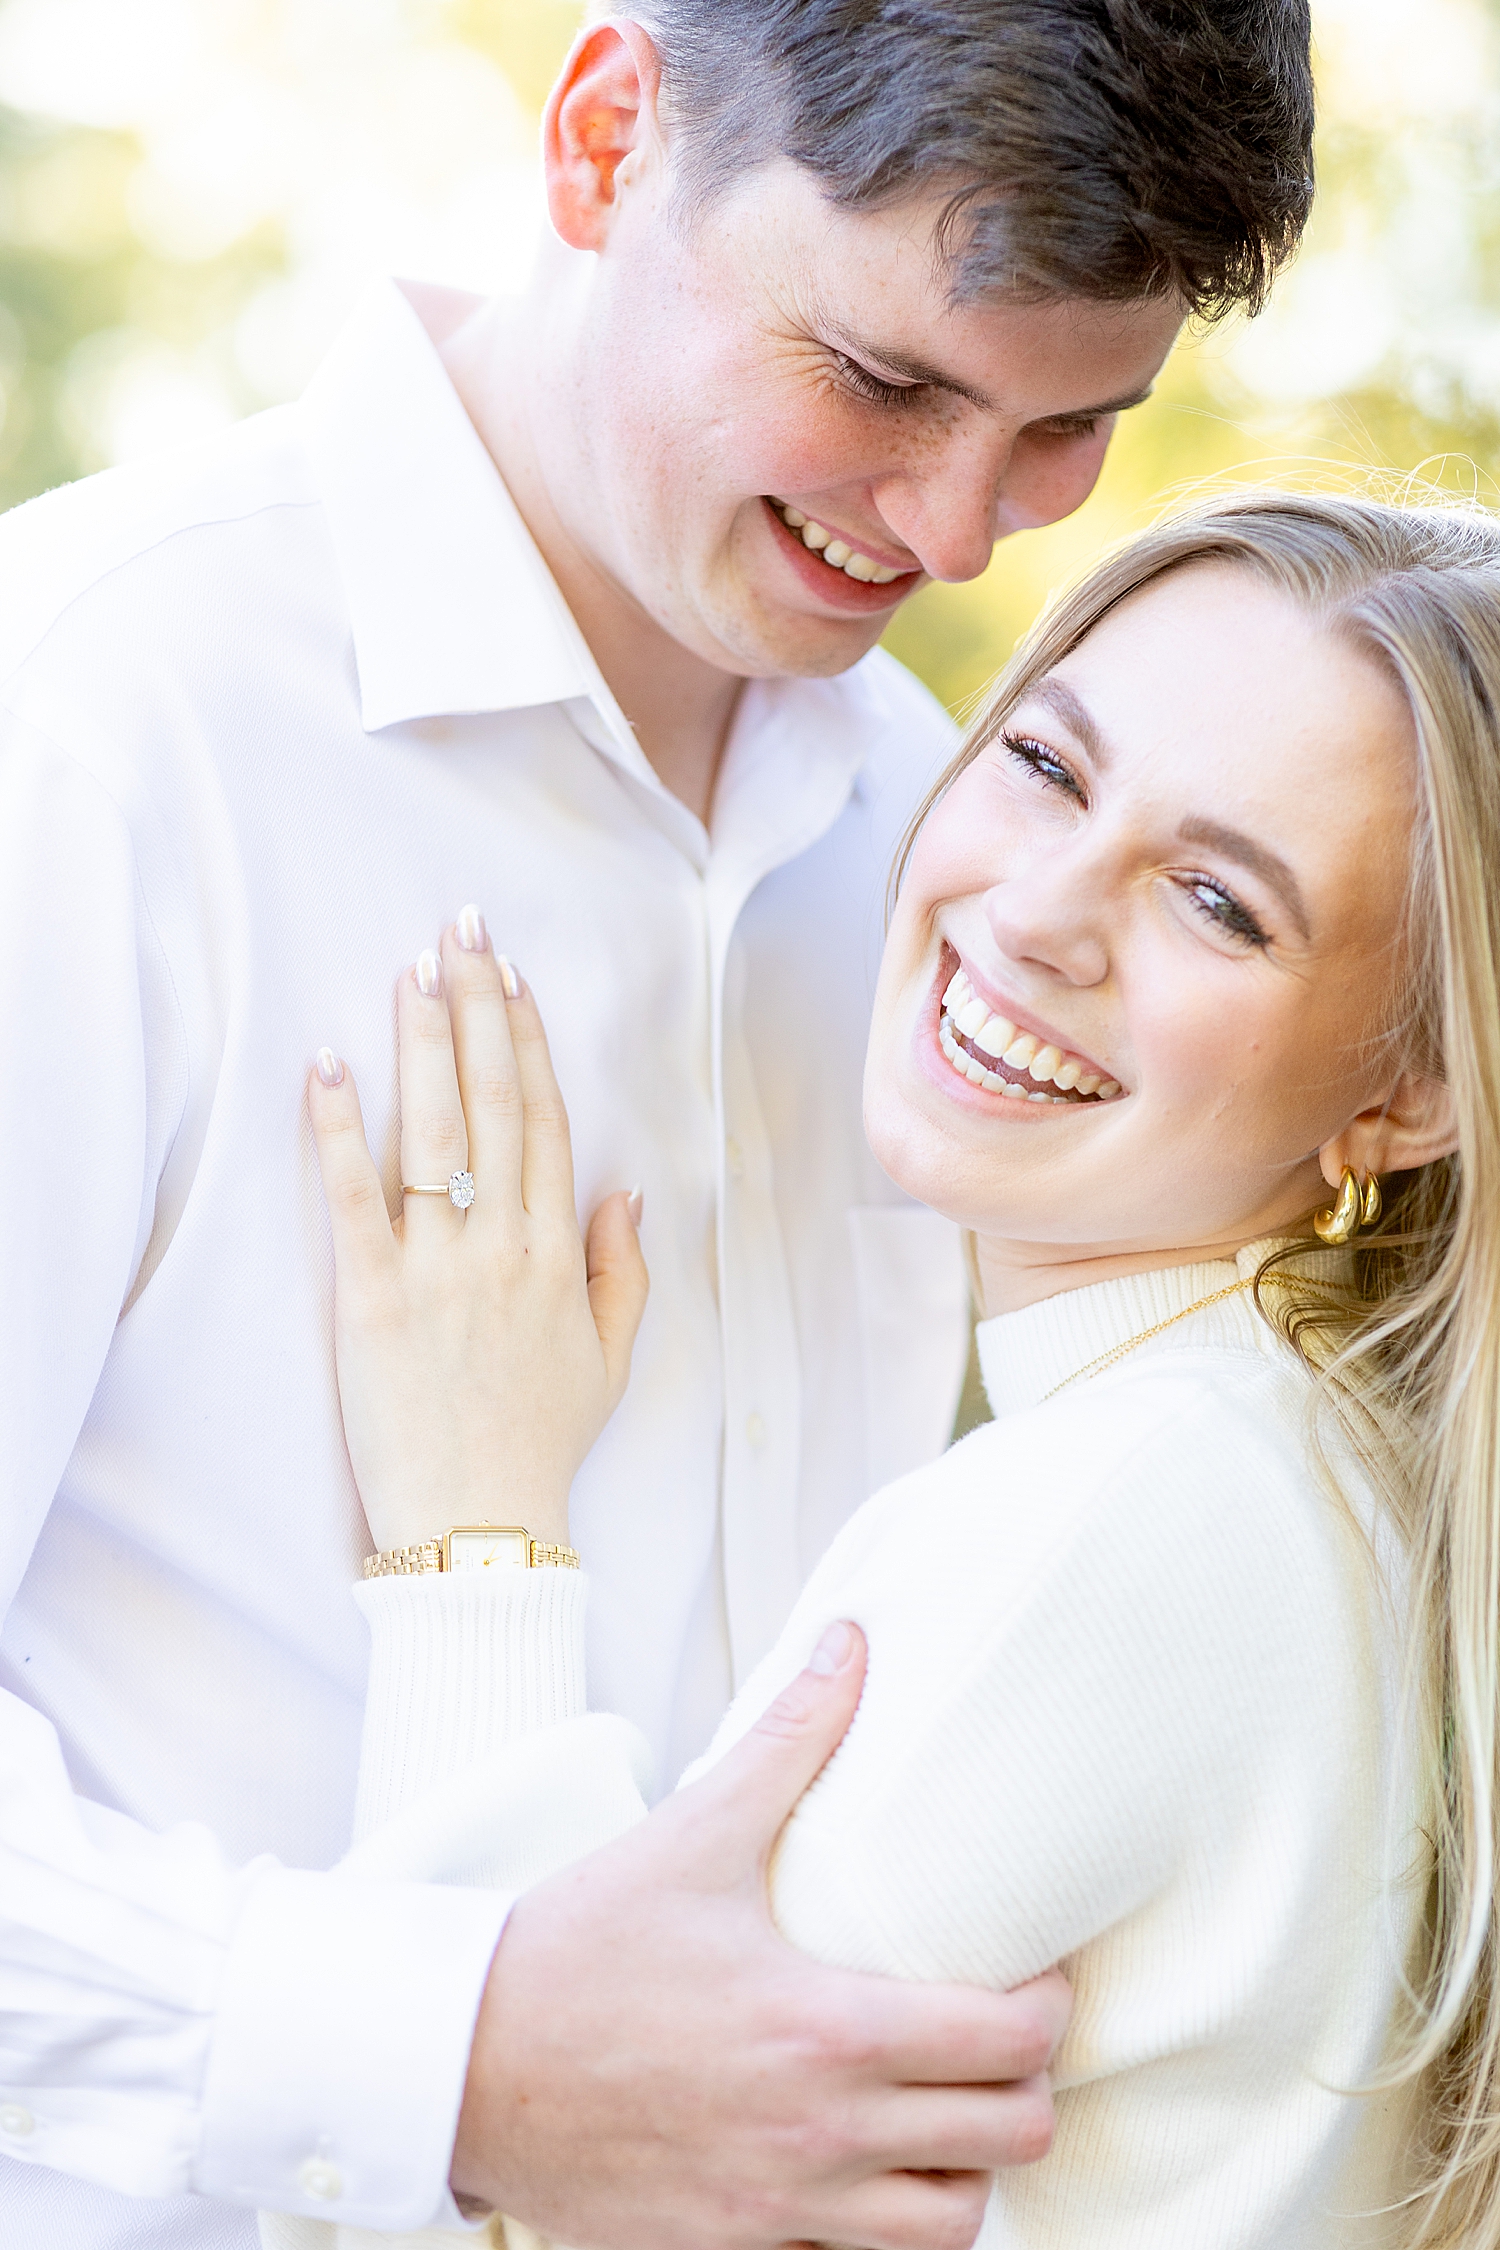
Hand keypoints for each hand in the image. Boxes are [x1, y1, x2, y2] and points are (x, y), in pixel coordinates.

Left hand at [308, 912, 647, 1552]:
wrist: (483, 1526)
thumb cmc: (541, 1444)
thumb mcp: (611, 1360)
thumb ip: (623, 1270)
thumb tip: (627, 1189)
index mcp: (560, 1252)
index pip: (548, 1120)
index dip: (530, 1039)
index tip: (512, 975)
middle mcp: (504, 1244)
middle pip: (495, 1101)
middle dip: (478, 1005)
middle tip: (461, 928)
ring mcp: (439, 1268)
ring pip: (434, 1131)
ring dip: (423, 1040)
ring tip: (411, 965)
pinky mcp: (372, 1300)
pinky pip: (353, 1198)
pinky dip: (338, 1127)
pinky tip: (327, 1062)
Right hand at [454, 1624, 1067, 2249]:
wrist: (460, 2065)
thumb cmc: (575, 1950)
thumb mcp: (692, 1835)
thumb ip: (790, 1739)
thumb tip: (850, 1645)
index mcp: (825, 2031)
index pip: (1009, 2044)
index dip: (1050, 2010)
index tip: (1037, 1977)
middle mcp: (819, 2135)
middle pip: (1008, 2144)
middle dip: (1027, 2088)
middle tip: (1003, 2038)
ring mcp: (779, 2210)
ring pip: (949, 2227)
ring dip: (966, 2169)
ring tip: (945, 2110)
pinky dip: (881, 2220)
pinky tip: (859, 2163)